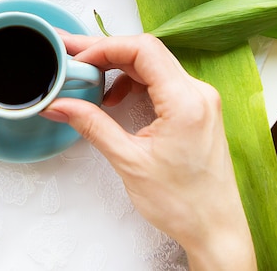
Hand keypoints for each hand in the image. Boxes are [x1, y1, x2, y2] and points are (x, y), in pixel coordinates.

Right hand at [42, 33, 255, 270]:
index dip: (105, 47)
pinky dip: (132, 83)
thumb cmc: (184, 204)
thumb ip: (92, 126)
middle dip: (106, 52)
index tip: (79, 58)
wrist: (215, 230)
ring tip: (89, 78)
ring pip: (152, 64)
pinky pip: (160, 81)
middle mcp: (198, 93)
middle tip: (73, 54)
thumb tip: (61, 105)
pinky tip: (114, 98)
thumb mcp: (129, 162)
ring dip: (118, 67)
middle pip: (146, 52)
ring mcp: (200, 100)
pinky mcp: (195, 109)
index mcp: (186, 102)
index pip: (142, 50)